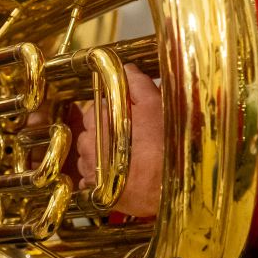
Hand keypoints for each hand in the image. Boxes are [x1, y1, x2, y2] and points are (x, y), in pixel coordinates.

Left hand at [75, 63, 163, 216]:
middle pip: (90, 129)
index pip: (98, 106)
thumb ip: (138, 84)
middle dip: (106, 129)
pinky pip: (90, 177)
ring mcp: (90, 166)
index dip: (114, 108)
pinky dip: (100, 174)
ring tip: (125, 155)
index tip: (129, 113)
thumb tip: (127, 69)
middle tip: (129, 133)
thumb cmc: (164, 145)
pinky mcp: (94, 188)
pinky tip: (119, 173)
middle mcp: (89, 142)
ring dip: (101, 151)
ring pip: (88, 152)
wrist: (168, 186)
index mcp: (100, 118)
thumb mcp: (156, 106)